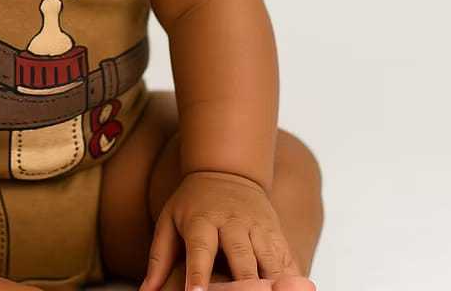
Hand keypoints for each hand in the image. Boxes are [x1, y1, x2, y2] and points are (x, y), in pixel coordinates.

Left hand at [137, 171, 303, 290]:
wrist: (226, 170)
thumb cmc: (192, 203)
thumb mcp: (169, 220)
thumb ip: (159, 257)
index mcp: (202, 220)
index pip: (200, 249)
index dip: (199, 273)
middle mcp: (232, 223)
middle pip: (240, 257)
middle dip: (244, 283)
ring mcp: (257, 228)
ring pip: (268, 260)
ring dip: (271, 283)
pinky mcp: (276, 234)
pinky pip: (287, 259)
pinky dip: (291, 278)